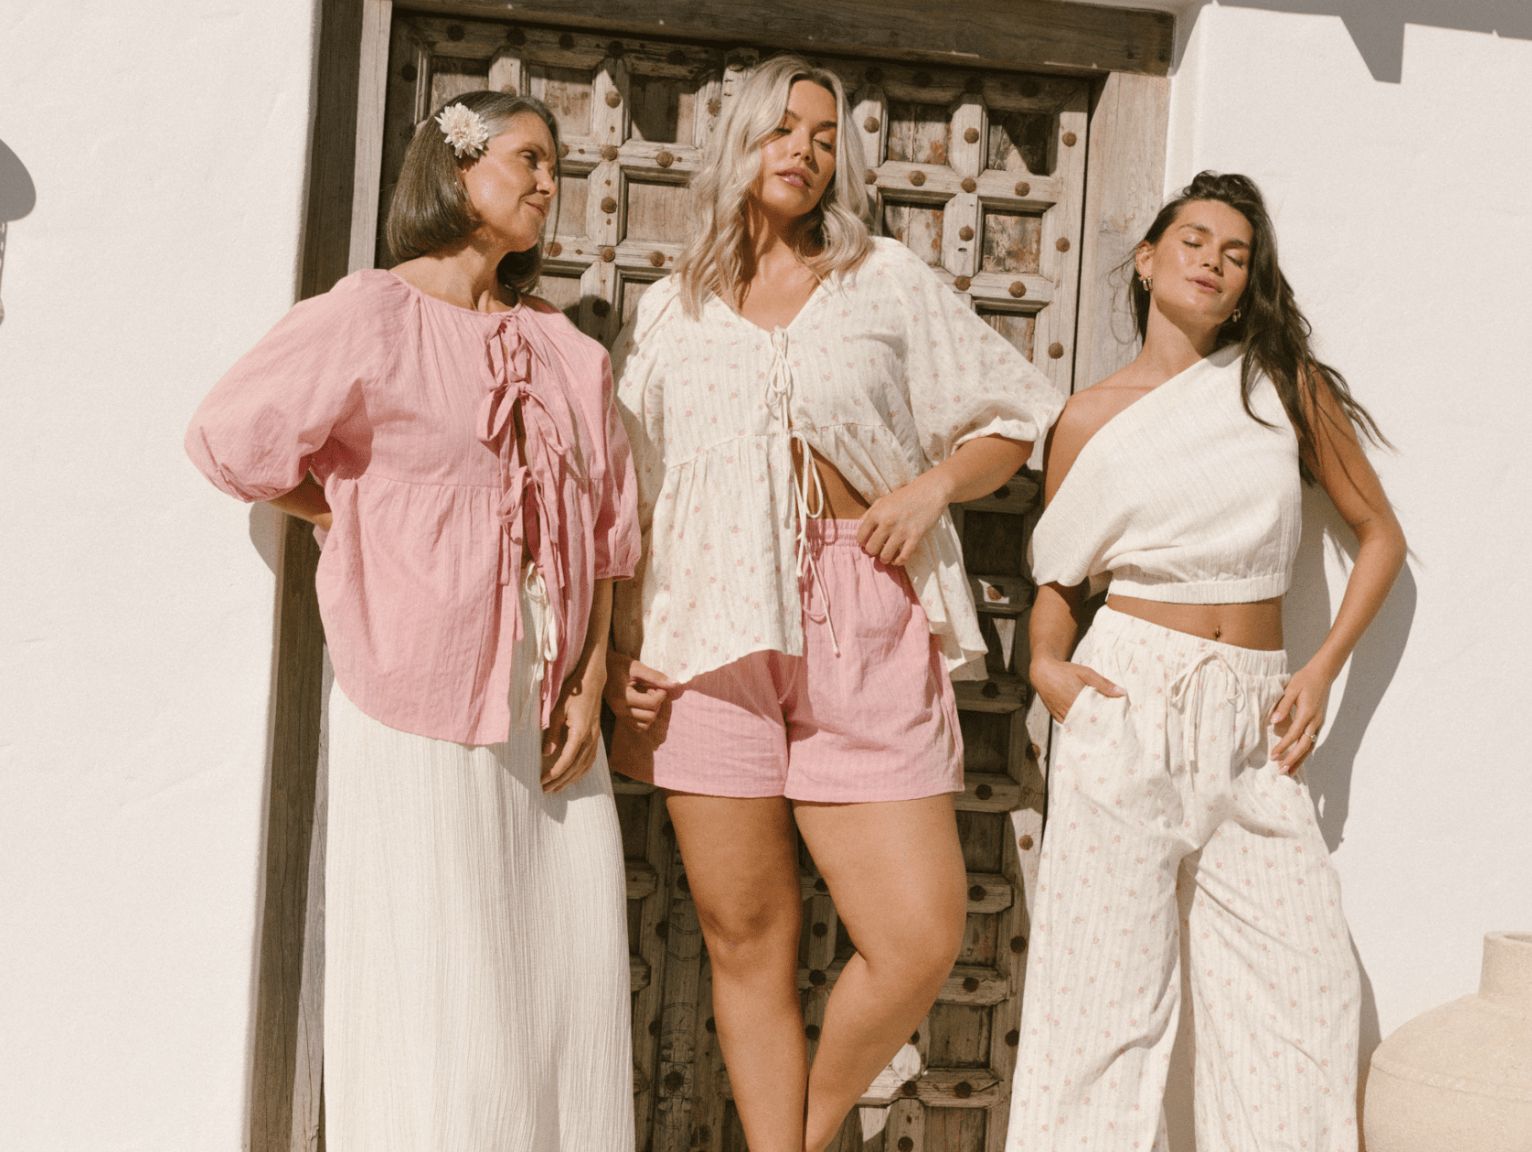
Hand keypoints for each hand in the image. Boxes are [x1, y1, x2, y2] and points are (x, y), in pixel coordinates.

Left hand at [541, 668, 604, 793]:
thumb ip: (552, 733)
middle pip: (576, 767)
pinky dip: (582, 771)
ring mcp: (595, 738)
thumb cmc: (572, 693)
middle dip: (560, 780)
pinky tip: (574, 776)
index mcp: (580, 732)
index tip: (543, 780)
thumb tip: (546, 754)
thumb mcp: (557, 711)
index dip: (555, 773)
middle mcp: (590, 738)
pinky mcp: (596, 737)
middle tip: (546, 790)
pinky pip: (591, 760)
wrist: (592, 682)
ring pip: (584, 766)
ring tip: (558, 788)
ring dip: (571, 779)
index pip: (567, 760)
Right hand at [603, 650, 678, 732]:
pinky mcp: (620, 717)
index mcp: (623, 697)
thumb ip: (656, 676)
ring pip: (645, 724)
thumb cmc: (618, 665)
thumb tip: (675, 684)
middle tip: (651, 689)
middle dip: (657, 703)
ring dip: (652, 711)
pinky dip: (645, 718)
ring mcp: (619, 715)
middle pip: (651, 715)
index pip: (652, 703)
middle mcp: (620, 710)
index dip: (661, 693)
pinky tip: (642, 704)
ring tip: (646, 697)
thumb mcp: (637, 667)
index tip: (658, 684)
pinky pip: (638, 727)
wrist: (601, 667)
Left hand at [857, 473, 947, 565]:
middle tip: (878, 548)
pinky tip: (897, 559)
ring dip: (885, 558)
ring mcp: (902, 531)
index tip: (868, 541)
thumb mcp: (882, 501)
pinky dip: (898, 562)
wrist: (929, 492)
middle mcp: (887, 522)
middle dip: (873, 551)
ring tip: (887, 555)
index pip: (860, 537)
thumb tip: (856, 528)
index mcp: (877, 513)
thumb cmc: (904, 497)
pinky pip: (903, 557)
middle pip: (871, 549)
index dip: (863, 541)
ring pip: (885, 556)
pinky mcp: (915, 536)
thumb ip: (868, 514)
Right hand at [1031, 655, 1124, 723]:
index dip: (1108, 722)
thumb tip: (1122, 692)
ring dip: (1089, 728)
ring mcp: (1062, 715)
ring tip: (1101, 730)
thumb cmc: (1064, 671)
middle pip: (1089, 724)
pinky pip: (1069, 726)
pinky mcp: (1056, 717)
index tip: (1117, 724)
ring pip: (1079, 727)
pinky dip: (1078, 727)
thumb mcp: (1086, 673)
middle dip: (1100, 727)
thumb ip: (1104, 684)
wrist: (1042, 672)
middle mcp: (1069, 710)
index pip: (1097, 717)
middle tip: (1112, 730)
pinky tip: (1086, 726)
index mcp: (1078, 700)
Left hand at [1268, 663, 1332, 773]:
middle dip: (1292, 759)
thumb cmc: (1304, 680)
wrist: (1322, 675)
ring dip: (1299, 759)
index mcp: (1307, 713)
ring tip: (1289, 771)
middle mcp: (1315, 721)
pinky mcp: (1318, 723)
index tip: (1273, 755)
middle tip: (1280, 771)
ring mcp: (1318, 723)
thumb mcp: (1290, 689)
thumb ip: (1282, 706)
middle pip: (1304, 746)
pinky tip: (1298, 759)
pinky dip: (1305, 752)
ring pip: (1310, 746)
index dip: (1283, 746)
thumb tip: (1273, 722)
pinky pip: (1312, 741)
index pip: (1293, 735)